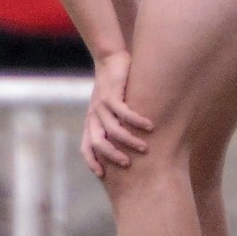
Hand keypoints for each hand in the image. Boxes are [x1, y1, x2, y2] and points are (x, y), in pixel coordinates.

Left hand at [81, 51, 153, 177]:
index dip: (92, 162)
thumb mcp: (110, 109)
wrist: (110, 60)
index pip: (86, 147)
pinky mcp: (111, 94)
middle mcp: (93, 116)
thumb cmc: (114, 88)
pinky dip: (137, 121)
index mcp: (91, 122)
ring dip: (129, 140)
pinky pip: (124, 112)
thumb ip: (115, 124)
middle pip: (98, 142)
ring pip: (113, 129)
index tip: (103, 175)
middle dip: (112, 156)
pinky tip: (150, 125)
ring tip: (145, 148)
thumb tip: (128, 147)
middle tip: (128, 164)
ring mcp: (101, 105)